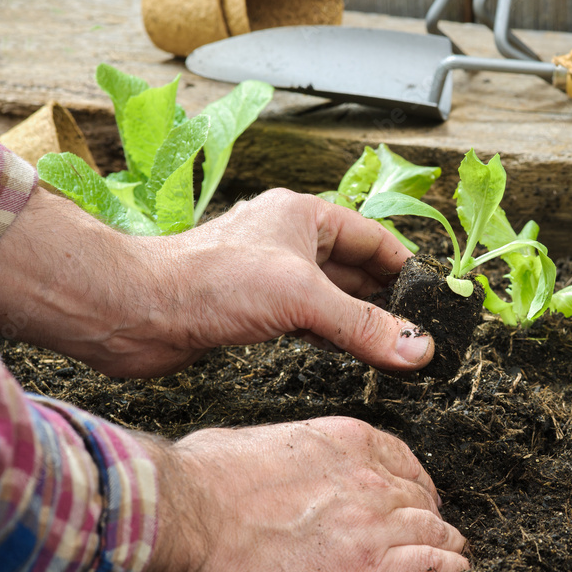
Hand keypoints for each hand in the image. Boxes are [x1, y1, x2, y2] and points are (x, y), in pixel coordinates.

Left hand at [0, 187, 433, 376]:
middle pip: (357, 270)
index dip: (406, 267)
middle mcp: (289, 241)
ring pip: (333, 298)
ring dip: (361, 321)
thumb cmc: (210, 282)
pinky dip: (333, 337)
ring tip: (397, 348)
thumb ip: (364, 324)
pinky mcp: (254, 311)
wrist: (136, 312)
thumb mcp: (302, 297)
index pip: (374, 238)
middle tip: (422, 332)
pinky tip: (351, 355)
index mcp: (304, 215)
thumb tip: (419, 348)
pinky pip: (308, 322)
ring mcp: (272, 277)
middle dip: (389, 299)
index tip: (434, 300)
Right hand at [129, 417, 468, 571]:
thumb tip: (276, 463)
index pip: (402, 459)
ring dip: (445, 543)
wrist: (187, 515)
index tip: (416, 495)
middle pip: (420, 497)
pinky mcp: (364, 567)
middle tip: (432, 530)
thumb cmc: (204, 477)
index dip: (415, 481)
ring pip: (432, 531)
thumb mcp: (254, 440)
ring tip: (453, 555)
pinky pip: (426, 567)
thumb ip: (286, 451)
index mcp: (344, 439)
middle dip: (428, 514)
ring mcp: (370, 521)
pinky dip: (444, 571)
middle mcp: (367, 476)